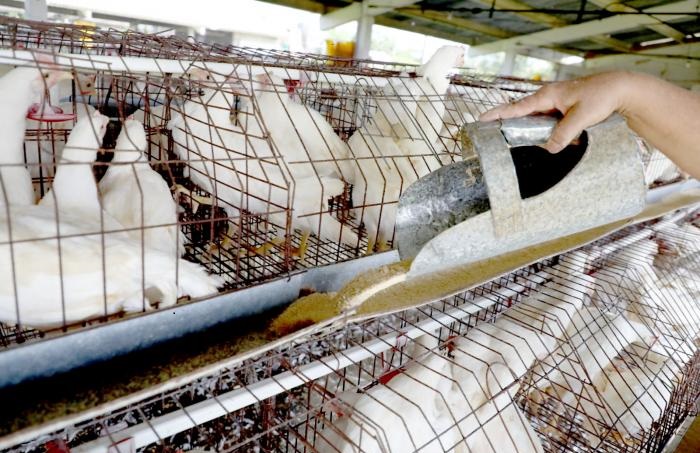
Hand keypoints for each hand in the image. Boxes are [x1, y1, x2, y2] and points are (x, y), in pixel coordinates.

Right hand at [480, 72, 628, 152]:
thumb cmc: (601, 96)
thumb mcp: (581, 118)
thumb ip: (564, 133)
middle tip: (492, 134)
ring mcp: (556, 103)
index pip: (517, 107)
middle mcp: (549, 98)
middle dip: (508, 123)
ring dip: (530, 130)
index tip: (481, 119)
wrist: (620, 89)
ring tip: (517, 141)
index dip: (498, 114)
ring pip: (537, 119)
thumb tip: (550, 148)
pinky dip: (546, 130)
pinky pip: (549, 122)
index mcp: (547, 95)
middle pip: (523, 113)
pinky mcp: (564, 109)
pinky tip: (550, 140)